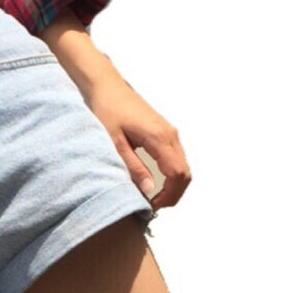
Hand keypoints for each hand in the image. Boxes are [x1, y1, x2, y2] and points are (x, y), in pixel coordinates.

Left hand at [84, 76, 191, 211]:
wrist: (107, 87)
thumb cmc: (108, 110)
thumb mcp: (115, 143)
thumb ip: (133, 168)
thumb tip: (149, 191)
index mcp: (159, 138)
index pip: (177, 174)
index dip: (169, 195)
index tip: (153, 205)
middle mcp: (170, 135)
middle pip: (185, 173)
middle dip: (174, 194)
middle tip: (154, 205)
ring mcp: (170, 133)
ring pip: (183, 166)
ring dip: (173, 185)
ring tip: (154, 196)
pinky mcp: (165, 132)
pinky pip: (176, 158)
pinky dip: (171, 174)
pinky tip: (155, 181)